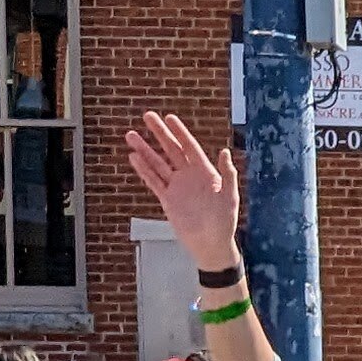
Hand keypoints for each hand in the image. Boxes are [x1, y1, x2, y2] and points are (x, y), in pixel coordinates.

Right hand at [121, 109, 243, 276]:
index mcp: (204, 171)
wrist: (211, 244)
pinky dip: (144, 170)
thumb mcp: (230, 196)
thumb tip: (224, 151)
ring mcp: (176, 186)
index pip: (189, 146)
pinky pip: (153, 181)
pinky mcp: (167, 199)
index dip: (179, 132)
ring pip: (157, 163)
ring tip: (131, 135)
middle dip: (159, 133)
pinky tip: (134, 157)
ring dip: (145, 149)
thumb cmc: (224, 221)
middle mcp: (188, 175)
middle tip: (147, 116)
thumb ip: (227, 173)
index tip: (168, 117)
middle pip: (170, 149)